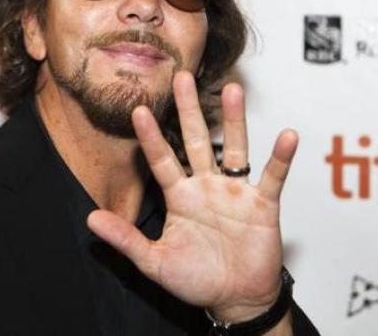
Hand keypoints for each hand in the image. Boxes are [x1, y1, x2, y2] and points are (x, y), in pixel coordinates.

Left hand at [87, 71, 297, 321]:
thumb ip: (125, 239)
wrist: (234, 299)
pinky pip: (272, 176)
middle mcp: (206, 186)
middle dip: (189, 110)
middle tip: (182, 77)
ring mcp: (235, 191)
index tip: (138, 109)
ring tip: (233, 89)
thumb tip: (90, 220)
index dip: (151, 136)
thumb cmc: (195, 279)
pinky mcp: (262, 204)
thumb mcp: (154, 261)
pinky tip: (287, 136)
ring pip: (235, 148)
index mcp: (180, 196)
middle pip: (197, 140)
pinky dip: (281, 158)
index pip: (162, 159)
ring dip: (234, 120)